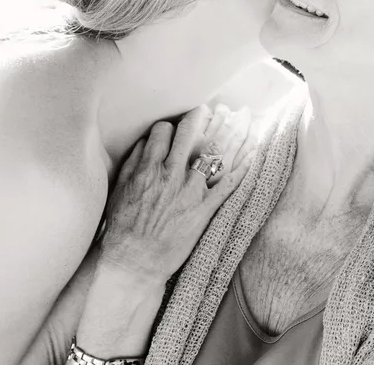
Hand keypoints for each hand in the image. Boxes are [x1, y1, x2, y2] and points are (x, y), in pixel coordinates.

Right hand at [98, 104, 253, 288]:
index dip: (170, 125)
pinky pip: (229, 184)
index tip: (176, 125)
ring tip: (242, 116)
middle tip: (212, 109)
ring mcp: (190, 192)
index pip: (162, 132)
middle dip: (201, 116)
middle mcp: (171, 175)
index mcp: (148, 169)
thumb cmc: (122, 231)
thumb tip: (145, 143)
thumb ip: (132, 164)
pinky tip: (255, 151)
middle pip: (190, 134)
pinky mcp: (204, 210)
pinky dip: (243, 166)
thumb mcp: (119, 192)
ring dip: (231, 131)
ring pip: (214, 152)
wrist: (134, 265)